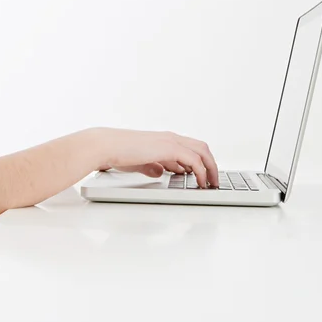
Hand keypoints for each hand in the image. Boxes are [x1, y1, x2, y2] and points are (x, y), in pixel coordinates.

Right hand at [92, 127, 218, 187]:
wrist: (107, 146)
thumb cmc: (118, 153)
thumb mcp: (139, 162)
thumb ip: (152, 166)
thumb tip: (160, 172)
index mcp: (163, 139)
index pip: (190, 147)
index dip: (200, 162)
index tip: (203, 176)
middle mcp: (170, 137)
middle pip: (201, 147)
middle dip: (211, 164)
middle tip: (213, 180)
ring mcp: (170, 141)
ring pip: (202, 151)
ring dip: (211, 168)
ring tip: (212, 183)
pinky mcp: (169, 148)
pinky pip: (194, 160)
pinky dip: (201, 171)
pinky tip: (201, 182)